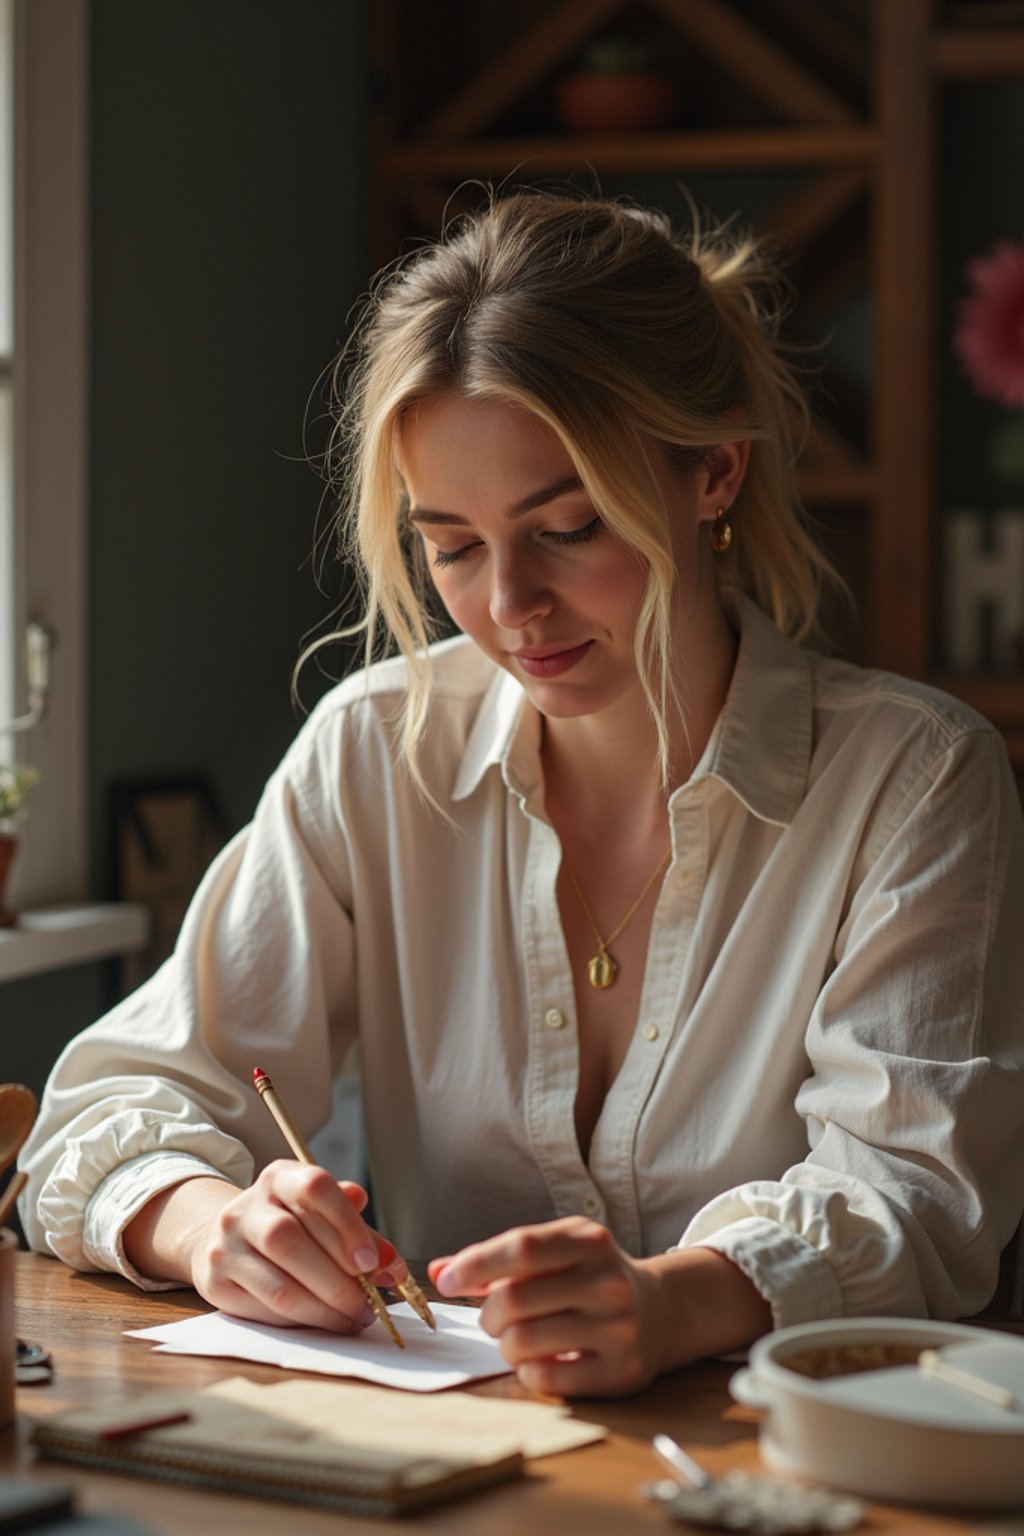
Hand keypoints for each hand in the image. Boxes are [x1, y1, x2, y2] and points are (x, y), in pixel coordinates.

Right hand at [126, 1167, 409, 1332]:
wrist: (229, 1239)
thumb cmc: (292, 1224)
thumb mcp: (322, 1213)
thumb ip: (356, 1229)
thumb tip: (389, 1262)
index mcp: (279, 1178)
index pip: (314, 1187)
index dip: (346, 1224)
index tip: (371, 1261)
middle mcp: (246, 1207)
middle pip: (290, 1239)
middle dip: (338, 1280)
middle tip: (368, 1303)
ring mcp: (226, 1246)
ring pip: (279, 1285)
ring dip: (324, 1309)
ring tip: (353, 1318)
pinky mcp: (216, 1284)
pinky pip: (265, 1311)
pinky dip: (302, 1321)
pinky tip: (324, 1322)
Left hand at [428, 1216, 665, 1396]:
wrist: (662, 1309)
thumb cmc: (591, 1277)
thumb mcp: (557, 1252)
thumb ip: (499, 1259)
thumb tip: (439, 1270)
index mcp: (590, 1240)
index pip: (523, 1247)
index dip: (477, 1263)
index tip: (448, 1280)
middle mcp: (608, 1281)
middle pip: (515, 1299)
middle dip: (488, 1314)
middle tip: (492, 1319)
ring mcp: (619, 1328)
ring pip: (524, 1342)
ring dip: (504, 1346)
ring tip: (514, 1340)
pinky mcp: (621, 1371)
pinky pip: (547, 1379)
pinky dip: (527, 1372)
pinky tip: (537, 1361)